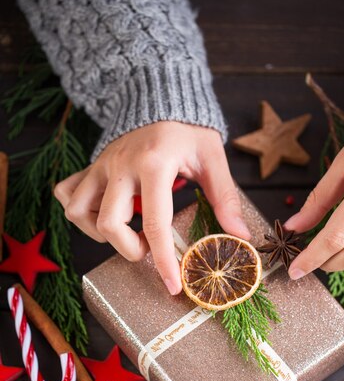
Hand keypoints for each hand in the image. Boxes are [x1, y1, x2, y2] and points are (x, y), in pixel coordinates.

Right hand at [54, 122, 249, 293]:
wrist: (161, 96)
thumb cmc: (188, 130)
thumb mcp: (212, 159)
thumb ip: (225, 198)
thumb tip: (240, 235)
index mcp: (154, 164)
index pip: (155, 223)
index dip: (163, 260)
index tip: (173, 285)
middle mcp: (120, 166)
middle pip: (110, 225)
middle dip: (131, 250)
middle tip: (151, 247)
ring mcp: (101, 166)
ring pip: (80, 212)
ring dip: (102, 234)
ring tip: (128, 230)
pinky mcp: (91, 166)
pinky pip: (67, 194)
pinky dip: (82, 211)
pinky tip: (105, 211)